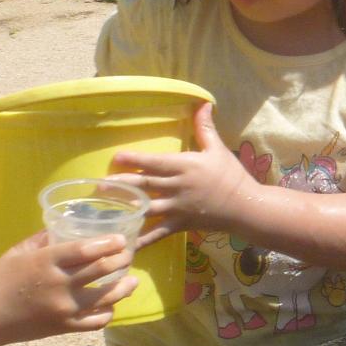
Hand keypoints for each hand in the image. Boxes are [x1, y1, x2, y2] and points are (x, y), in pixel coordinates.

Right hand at [0, 232, 140, 343]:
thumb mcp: (16, 252)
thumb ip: (42, 239)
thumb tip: (62, 226)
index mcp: (46, 262)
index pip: (87, 250)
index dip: (109, 243)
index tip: (121, 240)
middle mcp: (59, 285)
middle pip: (103, 270)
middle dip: (122, 260)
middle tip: (129, 255)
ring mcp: (64, 309)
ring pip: (107, 297)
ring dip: (124, 287)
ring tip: (132, 281)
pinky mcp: (64, 328)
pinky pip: (96, 321)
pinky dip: (109, 313)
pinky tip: (111, 306)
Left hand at [114, 103, 256, 244]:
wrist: (246, 207)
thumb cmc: (232, 176)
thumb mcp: (218, 150)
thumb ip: (205, 128)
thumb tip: (204, 103)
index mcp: (185, 166)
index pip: (156, 162)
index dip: (135, 160)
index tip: (117, 157)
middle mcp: (178, 187)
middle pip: (145, 185)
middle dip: (121, 185)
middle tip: (98, 185)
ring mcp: (178, 208)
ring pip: (146, 208)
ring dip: (125, 208)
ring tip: (103, 208)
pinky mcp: (180, 225)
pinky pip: (157, 233)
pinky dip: (141, 239)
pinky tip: (124, 243)